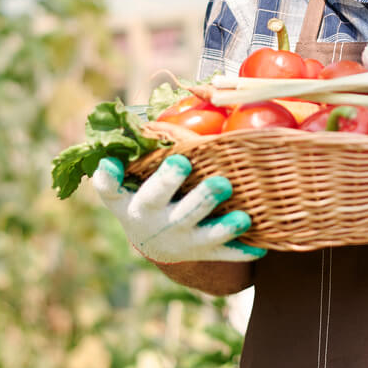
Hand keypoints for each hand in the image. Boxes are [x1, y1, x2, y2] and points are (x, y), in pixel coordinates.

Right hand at [92, 154, 266, 262]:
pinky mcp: (201, 251)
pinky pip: (223, 253)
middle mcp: (151, 220)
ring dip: (222, 227)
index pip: (110, 189)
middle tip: (204, 174)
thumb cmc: (145, 193)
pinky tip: (259, 249)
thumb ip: (131, 150)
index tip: (111, 163)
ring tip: (243, 217)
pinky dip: (240, 252)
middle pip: (164, 207)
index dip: (108, 177)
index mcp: (128, 200)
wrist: (154, 240)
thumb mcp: (129, 178)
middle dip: (181, 189)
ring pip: (201, 235)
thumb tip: (130, 113)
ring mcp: (179, 239)